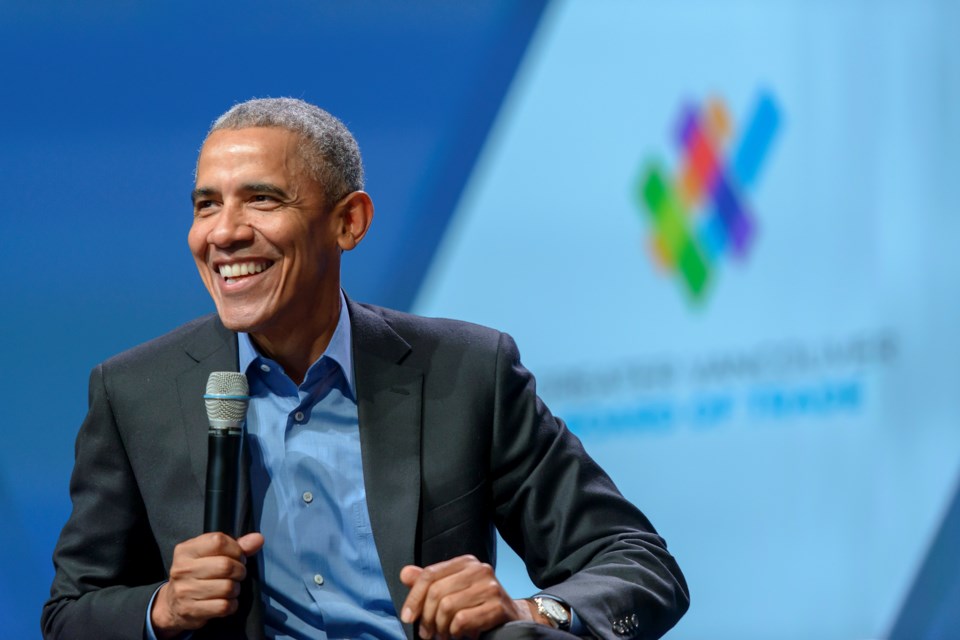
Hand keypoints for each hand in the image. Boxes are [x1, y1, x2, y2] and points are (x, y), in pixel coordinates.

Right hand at [151, 532, 263, 637]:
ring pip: (227, 587)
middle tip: (238, 574)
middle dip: (240, 570)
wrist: (172, 604)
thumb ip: (235, 545)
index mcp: (186, 550)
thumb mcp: (210, 555)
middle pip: (226, 565)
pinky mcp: (191, 610)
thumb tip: (258, 539)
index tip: (238, 556)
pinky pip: (224, 606)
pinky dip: (232, 605)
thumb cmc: (197, 574)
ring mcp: (184, 591)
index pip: (219, 542)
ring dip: (236, 589)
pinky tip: (227, 601)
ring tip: (231, 588)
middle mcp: (182, 569)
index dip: (236, 549)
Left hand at [399, 555, 535, 638]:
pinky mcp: (498, 605)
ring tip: (443, 634)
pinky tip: (458, 634)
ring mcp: (490, 586)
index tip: (407, 617)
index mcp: (465, 562)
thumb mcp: (451, 591)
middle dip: (427, 617)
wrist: (511, 618)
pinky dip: (455, 631)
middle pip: (437, 592)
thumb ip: (428, 583)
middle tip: (428, 633)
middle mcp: (479, 569)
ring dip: (441, 627)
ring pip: (448, 606)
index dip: (414, 597)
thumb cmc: (476, 605)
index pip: (430, 575)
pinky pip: (462, 619)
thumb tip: (405, 573)